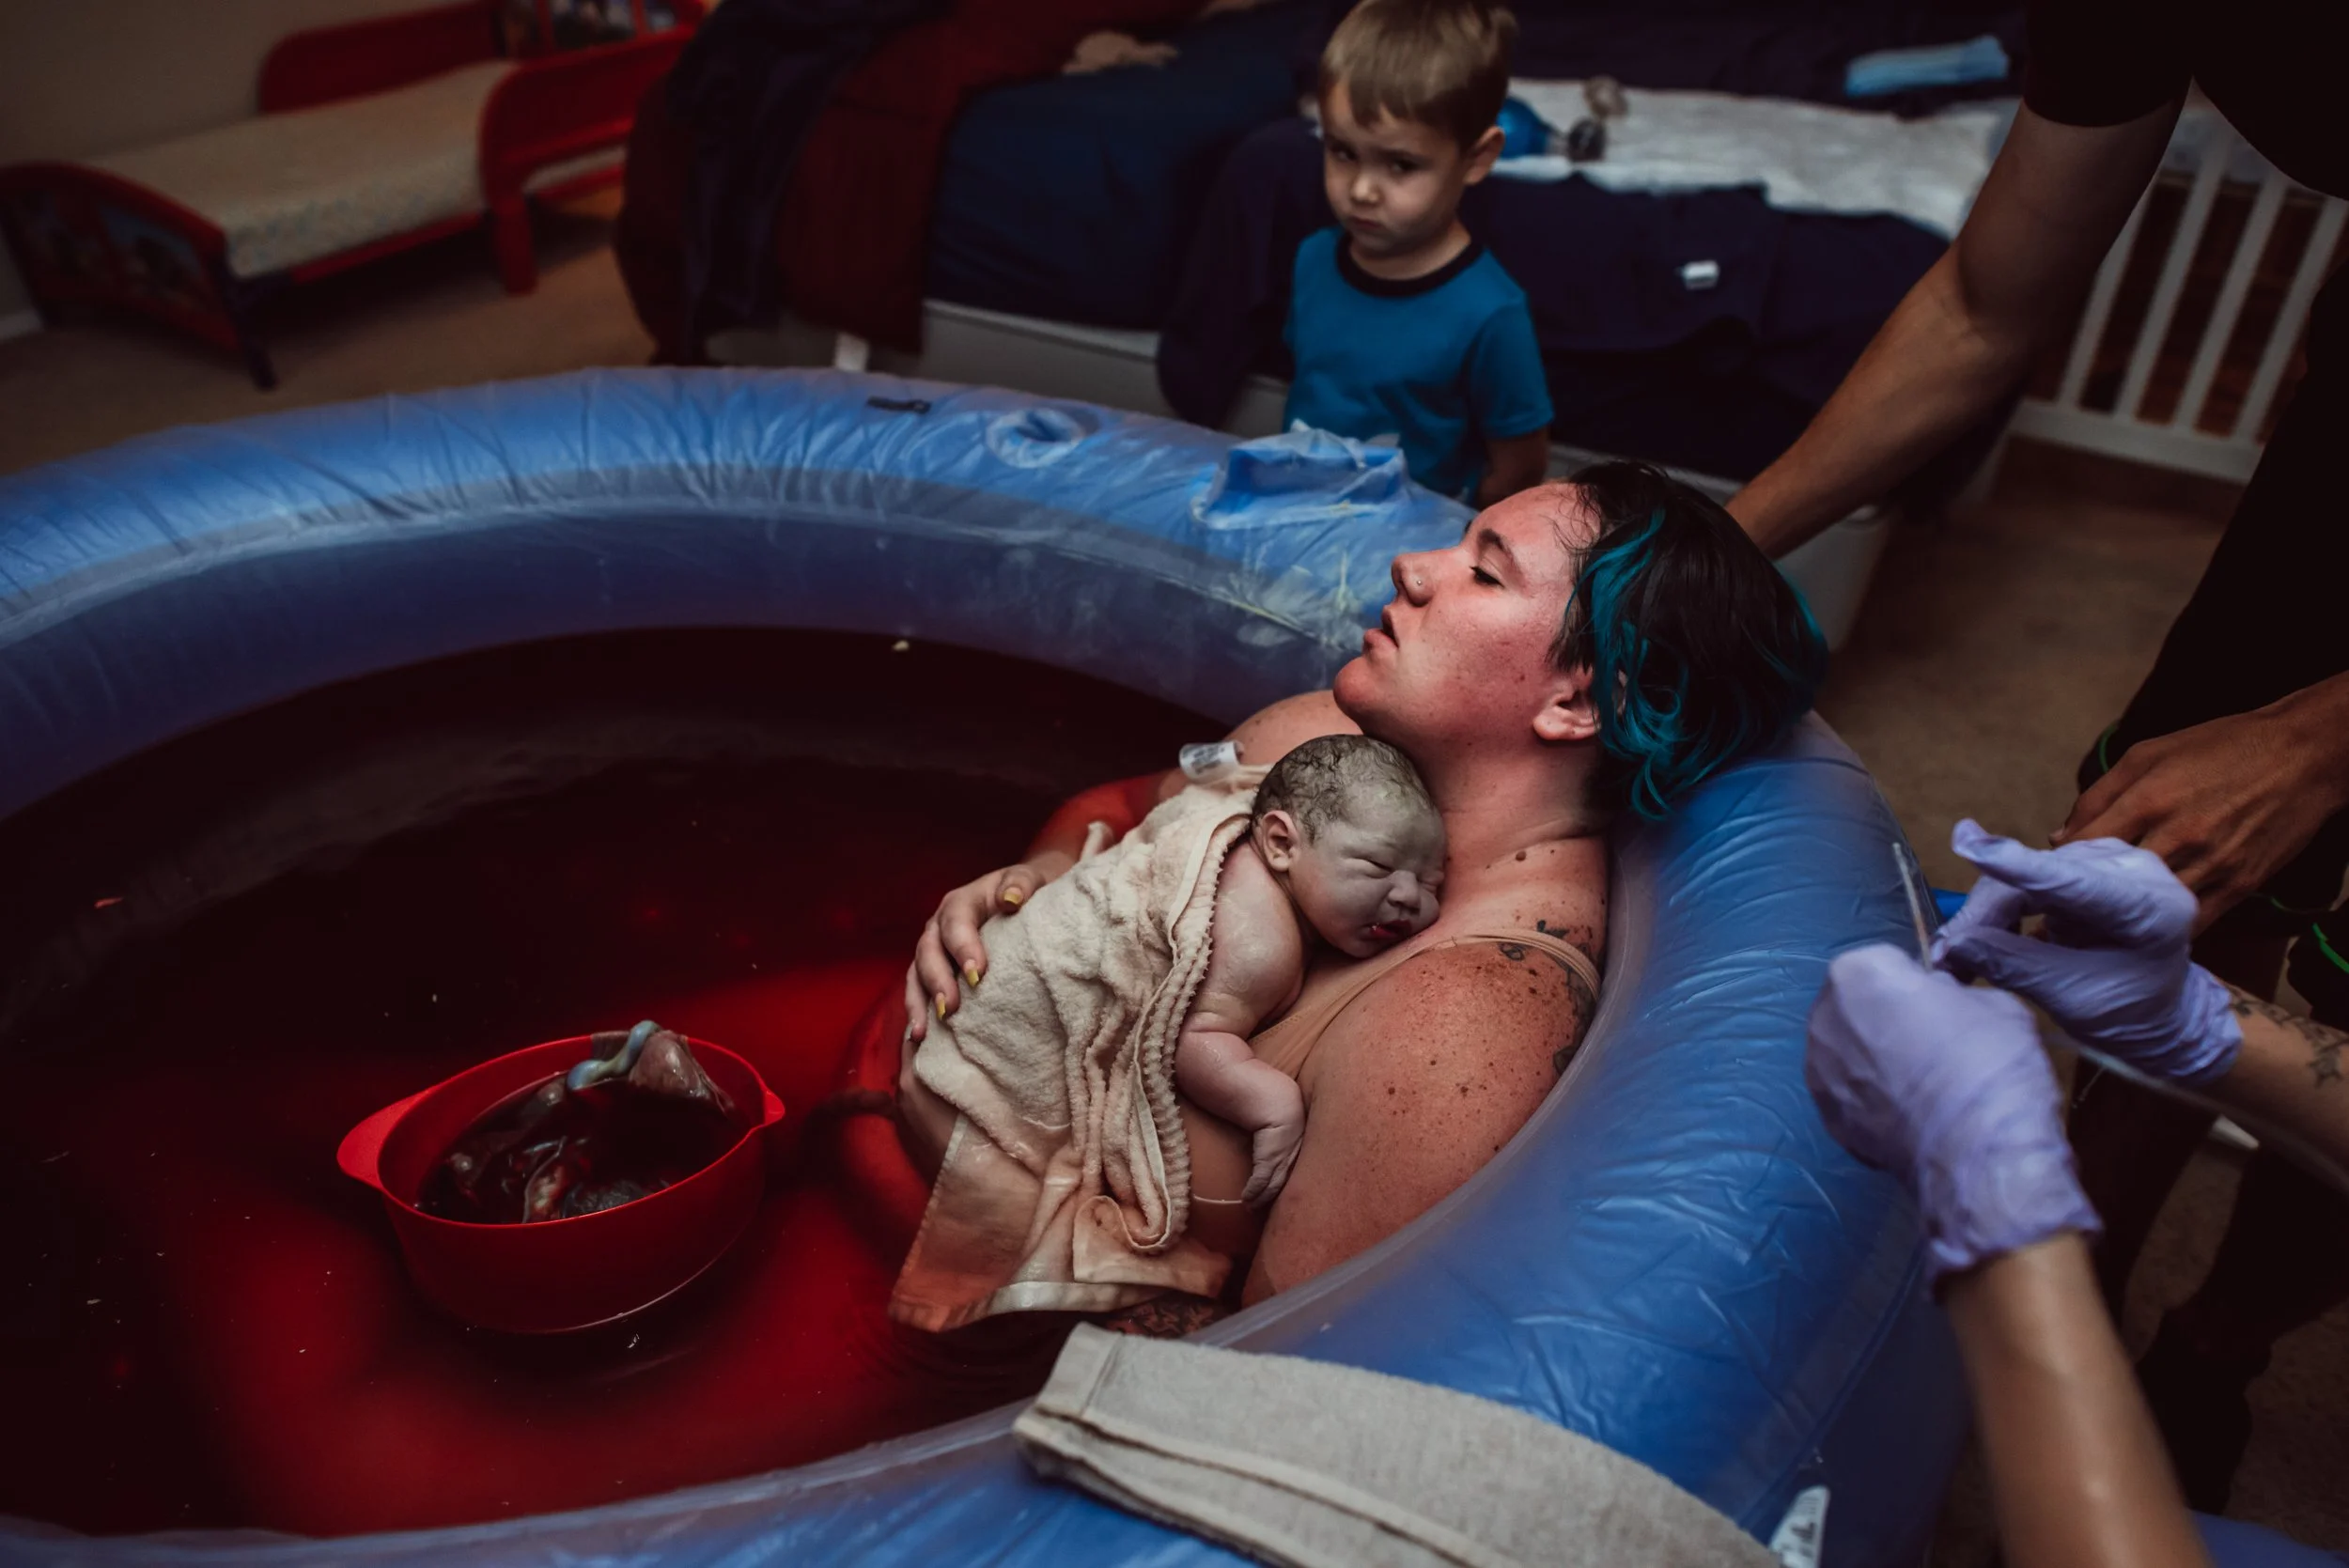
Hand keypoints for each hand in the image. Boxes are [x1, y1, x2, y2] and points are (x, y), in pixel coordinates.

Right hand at [903, 853, 1072, 1042]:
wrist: (1025, 896)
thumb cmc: (1028, 890)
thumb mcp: (1029, 879)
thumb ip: (1021, 883)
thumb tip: (1011, 900)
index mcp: (961, 902)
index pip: (956, 922)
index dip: (963, 946)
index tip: (978, 973)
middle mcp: (940, 926)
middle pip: (929, 951)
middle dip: (937, 980)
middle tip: (950, 1008)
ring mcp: (935, 950)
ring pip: (916, 974)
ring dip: (919, 1003)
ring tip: (922, 1033)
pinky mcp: (936, 973)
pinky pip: (920, 992)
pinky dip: (919, 1013)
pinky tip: (921, 1039)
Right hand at [1239, 1117, 1302, 1207]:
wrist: (1276, 1103)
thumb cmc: (1281, 1109)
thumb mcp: (1290, 1123)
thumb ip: (1288, 1133)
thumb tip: (1279, 1140)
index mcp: (1301, 1148)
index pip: (1297, 1175)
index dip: (1290, 1188)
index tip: (1283, 1199)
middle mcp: (1294, 1157)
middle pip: (1285, 1185)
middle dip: (1274, 1198)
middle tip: (1265, 1210)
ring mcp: (1281, 1160)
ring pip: (1272, 1187)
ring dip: (1260, 1199)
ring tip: (1251, 1208)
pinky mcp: (1268, 1160)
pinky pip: (1260, 1181)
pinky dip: (1252, 1192)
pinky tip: (1246, 1198)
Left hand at [1807, 944, 2100, 1282]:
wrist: (1978, 1155)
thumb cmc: (1989, 1064)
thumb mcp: (1994, 1003)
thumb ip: (1951, 991)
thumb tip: (1937, 1000)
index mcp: (1857, 973)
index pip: (1885, 962)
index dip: (1917, 983)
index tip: (1942, 1006)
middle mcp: (1823, 1017)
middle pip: (1856, 1005)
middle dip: (1886, 1017)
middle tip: (1933, 1044)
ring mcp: (1817, 1071)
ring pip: (1848, 1050)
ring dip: (1874, 1058)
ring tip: (1922, 1084)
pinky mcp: (1825, 1119)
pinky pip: (1849, 1094)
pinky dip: (1872, 1100)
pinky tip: (1910, 1115)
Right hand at [1932, 820, 2239, 1086]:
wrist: (2161, 1013)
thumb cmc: (2129, 1016)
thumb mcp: (2072, 1000)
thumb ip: (2015, 965)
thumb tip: (1951, 944)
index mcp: (2151, 908)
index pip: (2074, 881)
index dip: (2018, 865)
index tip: (1965, 844)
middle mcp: (2134, 868)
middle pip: (2039, 877)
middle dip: (1986, 914)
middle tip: (1945, 956)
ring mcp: (2110, 859)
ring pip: (2025, 874)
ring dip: (1988, 912)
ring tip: (1960, 951)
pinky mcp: (2086, 861)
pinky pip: (2027, 875)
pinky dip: (2001, 905)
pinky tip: (1987, 932)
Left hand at [2058, 685, 2348, 928]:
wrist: (2302, 755)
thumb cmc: (2219, 749)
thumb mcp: (2148, 754)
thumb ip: (2098, 796)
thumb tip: (2058, 838)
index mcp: (2148, 800)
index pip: (2083, 849)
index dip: (2057, 870)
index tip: (2044, 883)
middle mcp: (2178, 837)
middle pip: (2112, 887)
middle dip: (2081, 904)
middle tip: (2058, 917)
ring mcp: (2212, 865)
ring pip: (2151, 912)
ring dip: (2118, 925)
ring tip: (2093, 929)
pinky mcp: (2240, 886)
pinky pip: (2193, 924)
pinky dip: (2164, 932)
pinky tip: (2143, 934)